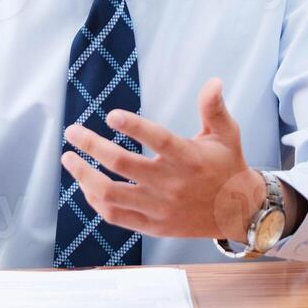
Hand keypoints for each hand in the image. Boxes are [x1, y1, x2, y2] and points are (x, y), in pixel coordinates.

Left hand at [61, 78, 266, 241]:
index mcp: (188, 158)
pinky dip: (95, 201)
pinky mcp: (154, 226)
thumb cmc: (226, 166)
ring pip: (111, 193)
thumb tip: (213, 81)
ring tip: (68, 158)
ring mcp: (160, 208)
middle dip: (90, 145)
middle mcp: (171, 184)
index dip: (134, 127)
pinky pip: (116, 216)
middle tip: (71, 132)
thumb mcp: (226, 134)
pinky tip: (85, 184)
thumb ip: (213, 108)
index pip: (158, 140)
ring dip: (84, 175)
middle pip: (121, 164)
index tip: (110, 115)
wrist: (239, 212)